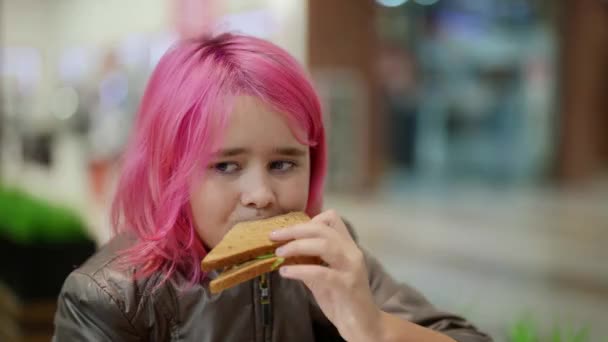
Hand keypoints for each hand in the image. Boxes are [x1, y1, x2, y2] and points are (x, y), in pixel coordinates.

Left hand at [270, 210, 381, 340]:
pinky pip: (321, 272)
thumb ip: (308, 262)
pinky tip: (285, 273)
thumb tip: (284, 251)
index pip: (332, 218)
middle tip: (274, 236)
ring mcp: (351, 267)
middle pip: (323, 229)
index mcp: (347, 247)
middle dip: (295, 230)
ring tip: (279, 253)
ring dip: (297, 246)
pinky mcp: (347, 285)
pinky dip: (300, 270)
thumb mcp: (321, 277)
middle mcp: (351, 252)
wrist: (362, 325)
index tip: (290, 231)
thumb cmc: (342, 300)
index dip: (308, 220)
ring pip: (324, 245)